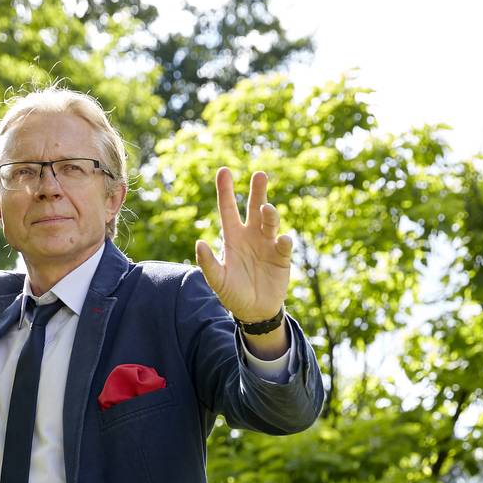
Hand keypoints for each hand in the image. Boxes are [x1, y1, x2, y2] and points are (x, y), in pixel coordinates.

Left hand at [195, 168, 291, 322]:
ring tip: (266, 209)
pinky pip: (284, 245)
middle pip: (254, 207)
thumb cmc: (233, 293)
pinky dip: (283, 241)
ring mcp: (268, 244)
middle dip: (257, 191)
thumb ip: (208, 263)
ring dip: (269, 213)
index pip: (228, 209)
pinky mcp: (282, 256)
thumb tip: (199, 243)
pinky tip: (281, 240)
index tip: (224, 171)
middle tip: (259, 174)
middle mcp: (251, 235)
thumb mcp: (218, 280)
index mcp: (233, 237)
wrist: (255, 311)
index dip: (225, 191)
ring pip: (270, 221)